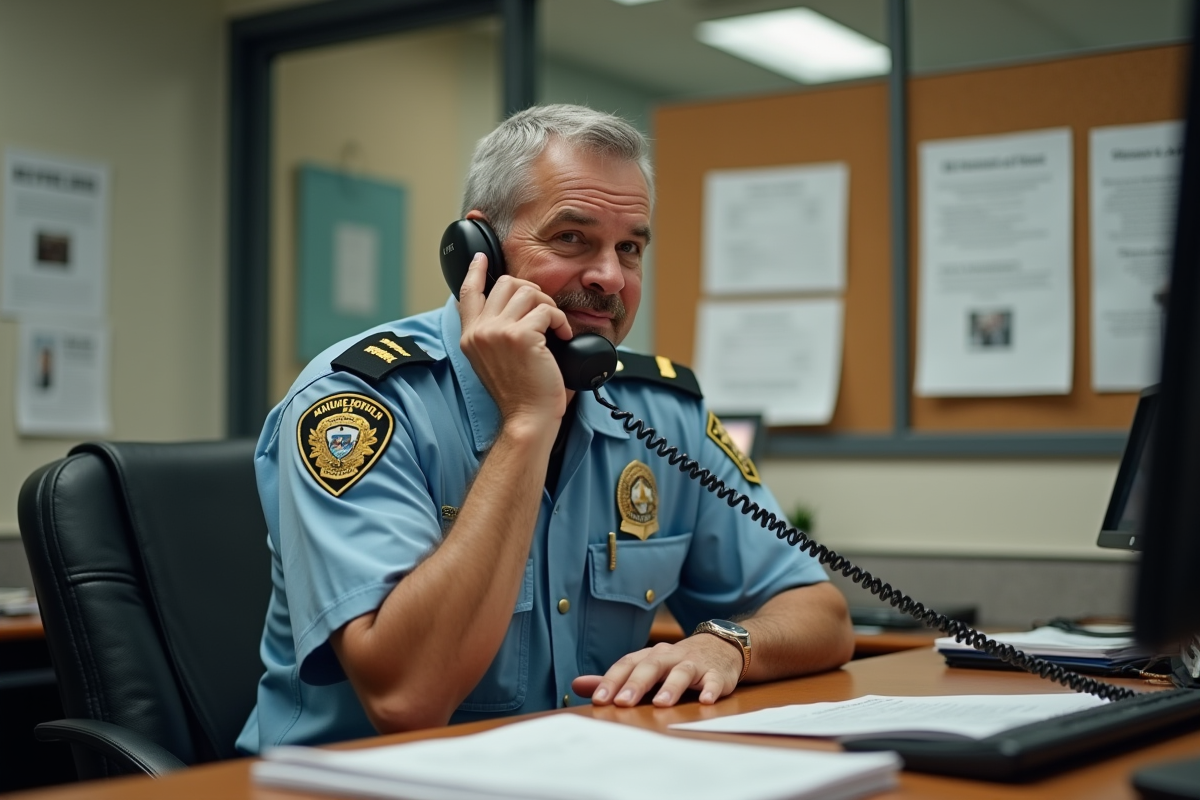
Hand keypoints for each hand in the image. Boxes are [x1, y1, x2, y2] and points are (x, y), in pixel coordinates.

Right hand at [457, 252, 573, 426]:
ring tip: (555, 327)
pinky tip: (564, 337)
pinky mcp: (521, 336)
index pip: (467, 293)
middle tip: (544, 312)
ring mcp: (498, 332)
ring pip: (529, 293)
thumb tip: (506, 306)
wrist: (527, 418)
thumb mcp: (493, 360)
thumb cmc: (519, 393)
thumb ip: (492, 333)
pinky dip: (561, 321)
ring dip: (549, 307)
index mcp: (470, 336)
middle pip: (506, 284)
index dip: (475, 271)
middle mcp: (479, 331)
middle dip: (532, 292)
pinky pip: (548, 310)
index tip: (481, 257)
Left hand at [571, 635, 743, 707]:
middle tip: (623, 703)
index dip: (612, 681)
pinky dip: (710, 689)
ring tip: (660, 704)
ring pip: (681, 672)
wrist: (720, 646)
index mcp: (650, 656)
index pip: (627, 664)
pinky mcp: (717, 673)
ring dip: (671, 687)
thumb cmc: (676, 662)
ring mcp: (694, 664)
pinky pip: (714, 680)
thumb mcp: (646, 666)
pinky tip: (706, 700)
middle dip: (636, 684)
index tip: (599, 700)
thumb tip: (577, 685)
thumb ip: (615, 678)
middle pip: (651, 666)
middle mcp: (670, 657)